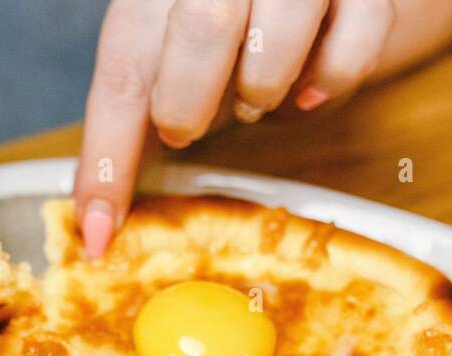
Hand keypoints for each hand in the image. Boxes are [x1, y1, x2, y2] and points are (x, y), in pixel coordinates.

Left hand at [74, 0, 395, 256]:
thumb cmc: (228, 26)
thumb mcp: (165, 55)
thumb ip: (132, 124)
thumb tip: (99, 220)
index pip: (123, 69)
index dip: (109, 160)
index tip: (100, 232)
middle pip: (202, 27)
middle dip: (188, 103)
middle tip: (186, 127)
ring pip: (278, 38)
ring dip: (263, 89)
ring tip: (255, 93)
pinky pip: (352, 48)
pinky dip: (330, 81)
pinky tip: (309, 86)